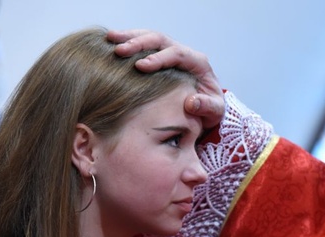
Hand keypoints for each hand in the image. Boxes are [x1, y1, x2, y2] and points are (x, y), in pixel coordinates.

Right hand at [107, 29, 224, 128]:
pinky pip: (143, 45)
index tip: (140, 66)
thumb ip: (206, 107)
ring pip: (149, 37)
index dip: (158, 58)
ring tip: (109, 39)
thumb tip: (191, 103)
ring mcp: (170, 53)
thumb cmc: (210, 109)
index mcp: (198, 62)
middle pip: (160, 40)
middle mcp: (183, 53)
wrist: (206, 108)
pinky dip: (127, 42)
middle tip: (119, 50)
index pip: (177, 54)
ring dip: (129, 37)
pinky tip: (110, 44)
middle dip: (138, 43)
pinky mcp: (159, 57)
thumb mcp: (215, 112)